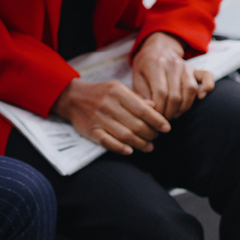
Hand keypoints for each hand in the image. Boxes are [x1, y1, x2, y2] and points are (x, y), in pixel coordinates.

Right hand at [52, 78, 169, 154]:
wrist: (72, 97)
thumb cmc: (100, 93)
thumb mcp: (118, 89)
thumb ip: (136, 98)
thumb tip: (155, 107)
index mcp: (117, 92)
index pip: (142, 109)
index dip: (157, 120)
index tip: (166, 128)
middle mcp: (108, 105)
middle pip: (136, 125)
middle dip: (150, 134)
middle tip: (156, 137)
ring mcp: (99, 119)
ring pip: (125, 136)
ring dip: (140, 144)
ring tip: (148, 146)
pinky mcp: (92, 131)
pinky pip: (109, 143)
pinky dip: (122, 148)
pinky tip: (130, 150)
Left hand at [131, 32, 214, 119]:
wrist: (157, 48)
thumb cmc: (144, 67)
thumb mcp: (136, 78)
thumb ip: (141, 94)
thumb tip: (151, 109)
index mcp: (155, 65)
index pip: (160, 92)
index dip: (159, 109)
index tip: (155, 117)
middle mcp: (172, 64)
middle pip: (175, 95)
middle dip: (170, 112)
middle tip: (164, 119)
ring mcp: (185, 66)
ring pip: (190, 90)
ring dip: (184, 107)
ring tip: (175, 114)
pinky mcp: (194, 68)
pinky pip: (207, 77)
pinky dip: (207, 87)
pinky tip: (201, 97)